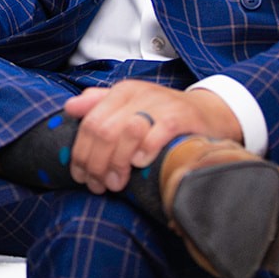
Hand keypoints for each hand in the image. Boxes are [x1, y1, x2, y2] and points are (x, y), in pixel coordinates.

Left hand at [62, 81, 241, 192]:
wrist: (209, 113)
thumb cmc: (163, 115)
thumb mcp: (129, 105)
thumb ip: (99, 104)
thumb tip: (69, 108)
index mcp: (120, 92)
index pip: (89, 123)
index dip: (81, 153)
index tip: (81, 177)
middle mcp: (137, 94)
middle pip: (103, 131)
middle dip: (96, 163)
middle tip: (99, 185)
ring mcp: (159, 104)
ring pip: (124, 132)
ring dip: (116, 163)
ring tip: (117, 183)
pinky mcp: (180, 117)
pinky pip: (156, 133)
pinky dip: (144, 150)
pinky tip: (140, 164)